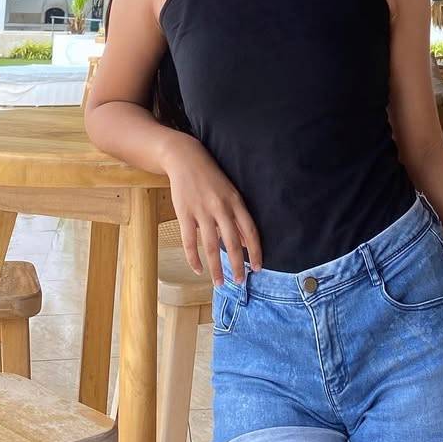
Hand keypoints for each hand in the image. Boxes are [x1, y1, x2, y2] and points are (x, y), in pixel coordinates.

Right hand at [162, 136, 262, 286]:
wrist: (186, 158)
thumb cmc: (211, 177)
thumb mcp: (230, 193)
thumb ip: (238, 217)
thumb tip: (248, 242)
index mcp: (235, 201)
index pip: (250, 230)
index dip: (255, 251)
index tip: (258, 268)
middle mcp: (220, 207)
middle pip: (232, 242)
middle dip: (237, 265)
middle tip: (239, 282)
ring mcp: (201, 211)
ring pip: (210, 246)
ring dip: (215, 267)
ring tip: (219, 283)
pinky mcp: (184, 213)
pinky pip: (189, 241)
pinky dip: (194, 258)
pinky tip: (198, 269)